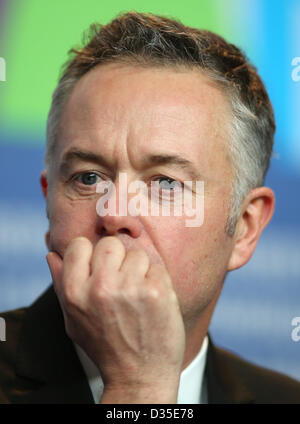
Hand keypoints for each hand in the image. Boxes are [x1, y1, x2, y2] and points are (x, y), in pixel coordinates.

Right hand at [46, 236, 185, 402]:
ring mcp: (130, 288)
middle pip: (110, 244)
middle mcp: (100, 288)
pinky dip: (157, 281)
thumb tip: (52, 254)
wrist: (139, 376)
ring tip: (137, 295)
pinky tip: (152, 301)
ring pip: (137, 253)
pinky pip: (157, 267)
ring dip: (139, 270)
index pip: (79, 244)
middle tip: (121, 282)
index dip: (90, 254)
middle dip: (117, 259)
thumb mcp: (73, 320)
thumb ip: (61, 284)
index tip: (99, 268)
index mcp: (75, 293)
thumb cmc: (105, 346)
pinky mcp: (157, 291)